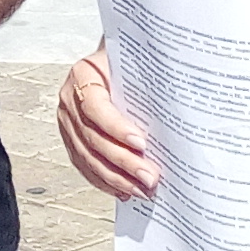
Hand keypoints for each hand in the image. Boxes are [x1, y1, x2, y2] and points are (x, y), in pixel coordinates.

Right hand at [54, 49, 158, 201]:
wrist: (115, 60)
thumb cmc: (129, 61)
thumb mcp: (137, 61)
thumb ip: (150, 77)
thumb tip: (182, 104)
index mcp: (83, 74)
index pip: (95, 106)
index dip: (116, 128)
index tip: (141, 143)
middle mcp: (70, 98)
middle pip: (92, 137)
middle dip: (122, 161)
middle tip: (149, 177)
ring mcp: (68, 121)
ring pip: (87, 156)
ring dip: (115, 177)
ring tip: (141, 189)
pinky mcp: (72, 139)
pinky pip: (84, 165)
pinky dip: (104, 180)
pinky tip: (123, 190)